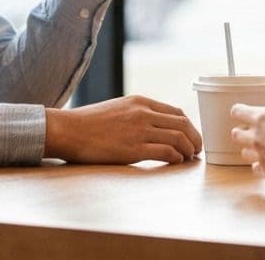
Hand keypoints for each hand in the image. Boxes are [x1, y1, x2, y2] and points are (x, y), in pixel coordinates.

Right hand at [44, 95, 201, 163]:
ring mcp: (139, 130)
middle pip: (183, 124)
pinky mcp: (133, 149)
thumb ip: (137, 114)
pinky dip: (176, 158)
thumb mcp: (117, 108)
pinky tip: (175, 162)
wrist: (67, 130)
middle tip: (197, 150)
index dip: (189, 126)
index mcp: (140, 101)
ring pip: (178, 138)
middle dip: (195, 138)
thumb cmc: (88, 123)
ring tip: (189, 159)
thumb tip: (153, 127)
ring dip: (188, 150)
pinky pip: (165, 152)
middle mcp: (143, 113)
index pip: (176, 112)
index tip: (191, 137)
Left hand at [230, 70, 264, 187]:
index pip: (238, 111)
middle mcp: (256, 138)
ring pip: (245, 153)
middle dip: (242, 130)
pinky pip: (257, 170)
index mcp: (260, 118)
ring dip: (250, 149)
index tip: (243, 111)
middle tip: (252, 129)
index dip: (240, 110)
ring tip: (261, 146)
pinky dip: (261, 166)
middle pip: (237, 134)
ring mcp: (261, 157)